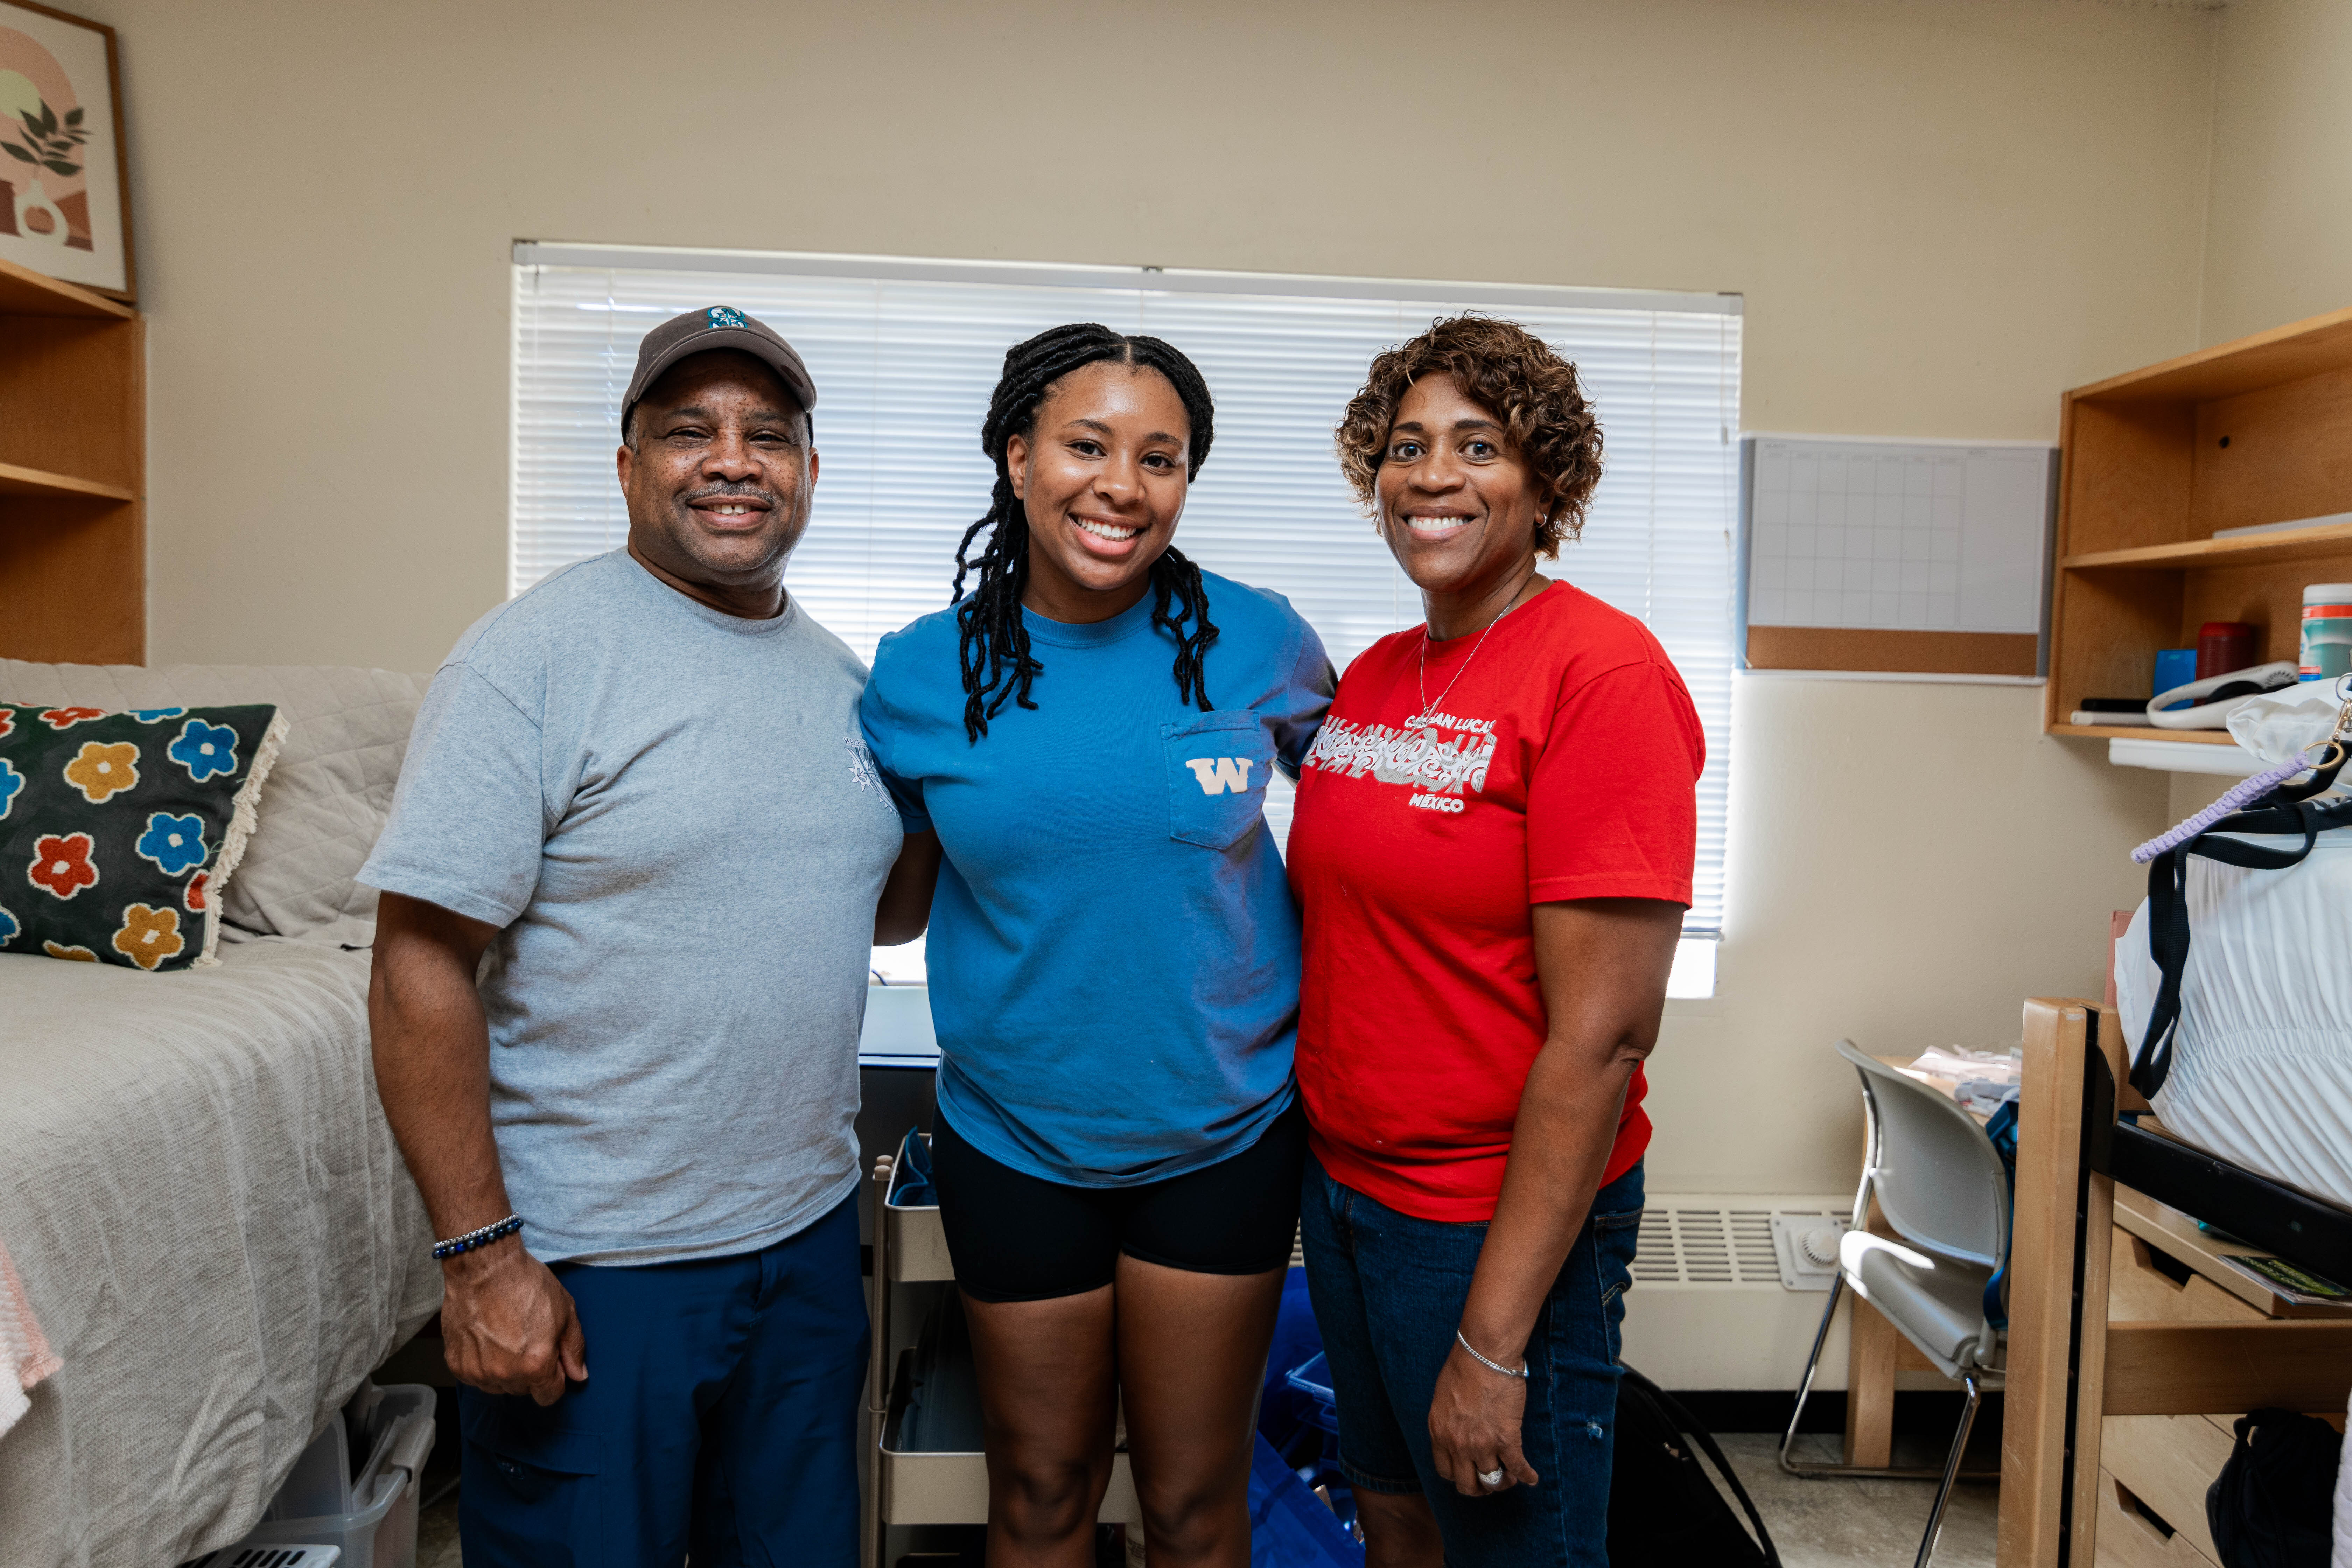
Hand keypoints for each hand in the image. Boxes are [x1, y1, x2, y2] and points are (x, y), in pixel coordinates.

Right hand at [439, 1236, 587, 1405]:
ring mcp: (478, 1371)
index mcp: (536, 1366)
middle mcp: (505, 1374)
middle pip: (524, 1390)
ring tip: (506, 1338)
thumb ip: (573, 1349)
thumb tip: (579, 1376)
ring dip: (505, 1371)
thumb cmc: (526, 1284)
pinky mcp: (456, 1364)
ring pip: (499, 1386)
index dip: (554, 1378)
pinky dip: (483, 1364)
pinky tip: (487, 1340)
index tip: (551, 1360)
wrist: (484, 1267)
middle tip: (527, 1340)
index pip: (549, 1396)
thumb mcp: (565, 1311)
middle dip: (530, 1372)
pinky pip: (476, 1377)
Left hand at [1428, 1339, 1540, 1495]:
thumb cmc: (1463, 1367)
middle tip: (1489, 1482)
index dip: (1459, 1476)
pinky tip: (1532, 1478)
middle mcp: (1457, 1444)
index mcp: (1439, 1432)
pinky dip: (1526, 1476)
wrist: (1484, 1354)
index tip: (1469, 1473)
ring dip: (1503, 1482)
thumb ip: (1448, 1421)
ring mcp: (1482, 1444)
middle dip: (1480, 1488)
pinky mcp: (1506, 1439)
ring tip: (1510, 1477)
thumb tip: (1458, 1432)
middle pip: (1467, 1484)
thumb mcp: (1443, 1398)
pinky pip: (1517, 1467)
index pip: (1445, 1471)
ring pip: (1492, 1480)